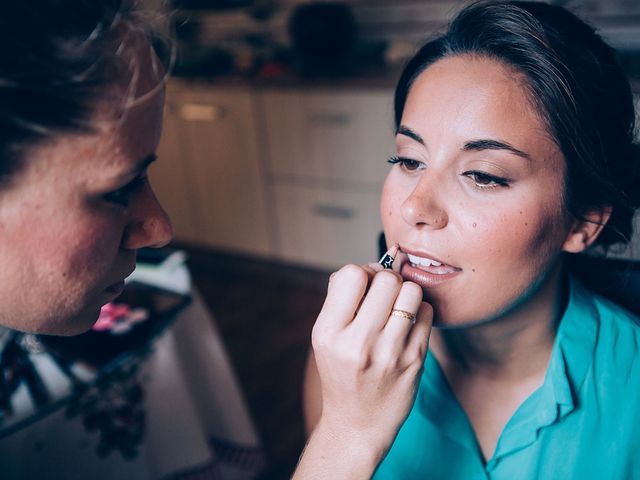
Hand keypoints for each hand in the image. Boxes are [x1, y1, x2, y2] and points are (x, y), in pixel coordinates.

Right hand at [311, 262, 431, 461]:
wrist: (358, 424)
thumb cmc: (341, 374)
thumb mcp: (324, 338)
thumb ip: (340, 300)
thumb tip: (370, 265)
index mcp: (329, 333)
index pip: (351, 274)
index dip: (361, 272)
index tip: (364, 285)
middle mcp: (358, 343)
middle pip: (386, 279)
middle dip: (386, 280)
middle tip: (383, 294)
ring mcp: (390, 353)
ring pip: (411, 291)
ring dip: (406, 292)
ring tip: (397, 307)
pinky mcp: (415, 361)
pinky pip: (428, 312)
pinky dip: (420, 310)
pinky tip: (408, 323)